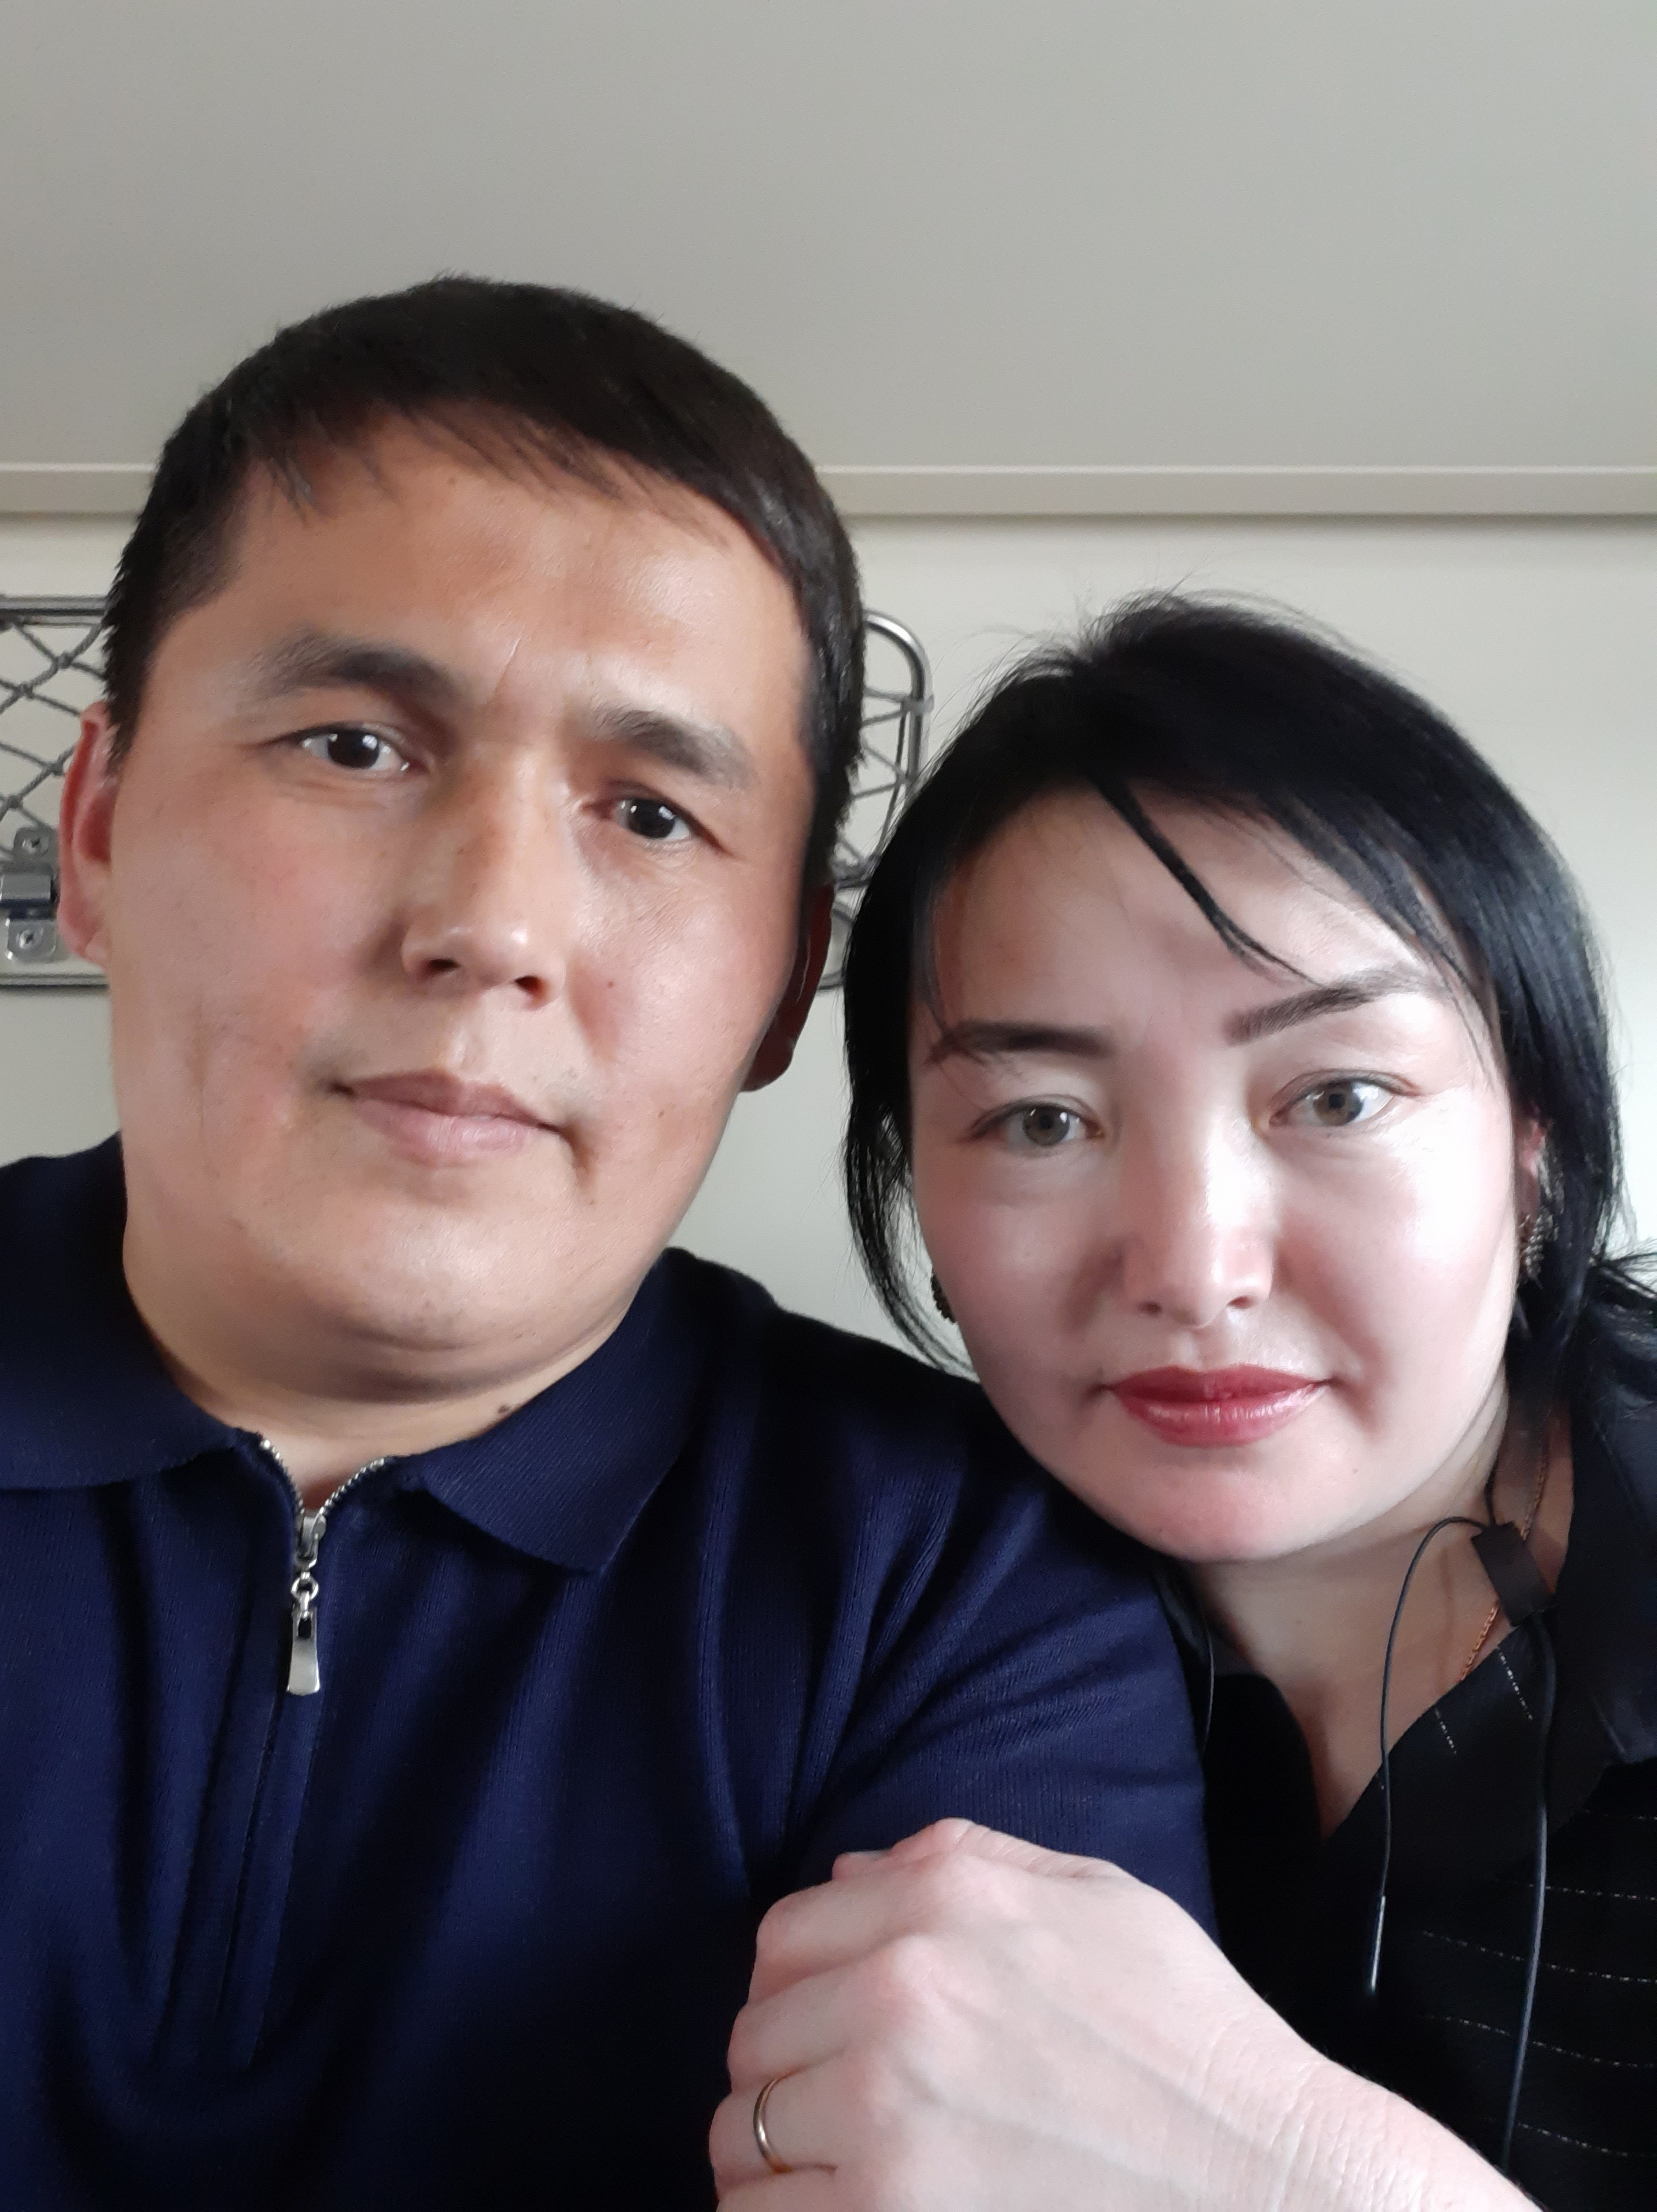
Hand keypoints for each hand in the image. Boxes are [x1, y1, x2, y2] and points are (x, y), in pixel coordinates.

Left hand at [710, 1820, 1529, 2210]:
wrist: (1273, 2185)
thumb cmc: (1194, 2044)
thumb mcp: (1099, 1900)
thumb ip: (960, 1862)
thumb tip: (848, 1872)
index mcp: (940, 1904)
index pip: (783, 1938)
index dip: (797, 1986)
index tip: (825, 2029)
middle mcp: (895, 1995)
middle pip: (753, 2037)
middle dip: (786, 2075)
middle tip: (840, 2116)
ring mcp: (883, 2115)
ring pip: (739, 2137)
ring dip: (773, 2162)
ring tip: (837, 2179)